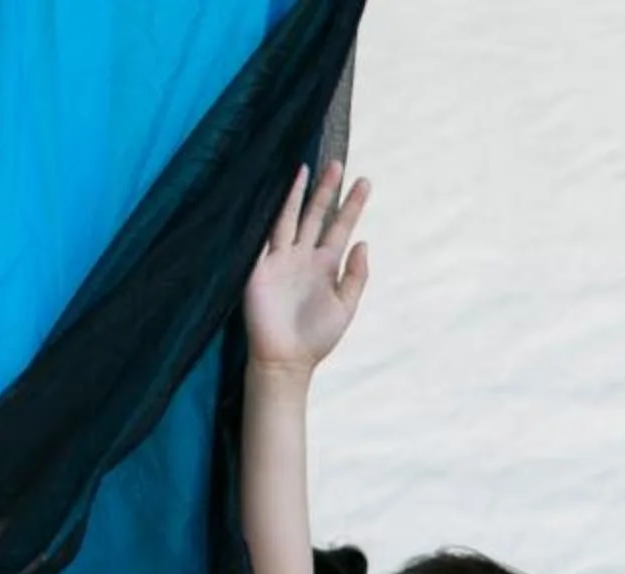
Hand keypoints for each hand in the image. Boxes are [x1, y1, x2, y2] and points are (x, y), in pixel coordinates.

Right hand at [245, 163, 368, 373]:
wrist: (286, 358)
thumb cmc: (317, 337)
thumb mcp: (345, 306)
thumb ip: (356, 275)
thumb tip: (364, 242)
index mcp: (325, 266)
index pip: (341, 227)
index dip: (352, 205)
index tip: (365, 182)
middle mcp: (303, 256)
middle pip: (316, 215)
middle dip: (327, 190)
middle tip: (339, 163)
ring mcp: (280, 258)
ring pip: (289, 217)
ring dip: (298, 194)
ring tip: (308, 167)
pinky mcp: (259, 266)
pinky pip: (264, 234)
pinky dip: (269, 213)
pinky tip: (275, 193)